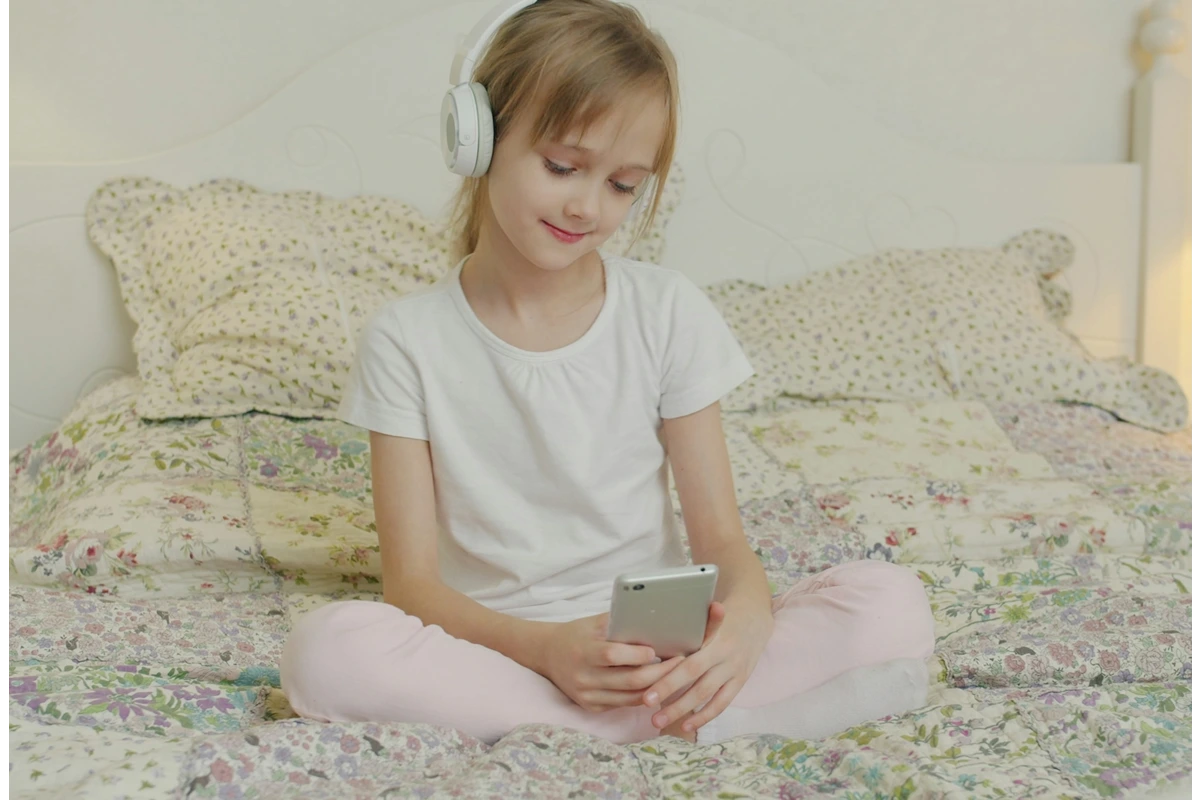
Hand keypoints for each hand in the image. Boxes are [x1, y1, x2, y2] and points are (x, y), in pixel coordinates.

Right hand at [538, 613, 684, 711]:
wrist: (548, 654)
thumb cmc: (578, 634)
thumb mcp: (594, 623)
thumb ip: (620, 623)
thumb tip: (654, 620)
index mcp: (583, 651)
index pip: (614, 655)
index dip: (638, 655)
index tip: (658, 650)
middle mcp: (584, 677)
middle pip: (629, 680)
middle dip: (659, 673)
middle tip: (679, 663)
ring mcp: (587, 696)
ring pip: (631, 697)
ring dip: (656, 687)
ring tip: (674, 675)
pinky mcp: (590, 707)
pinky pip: (623, 704)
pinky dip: (642, 696)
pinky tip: (656, 686)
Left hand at [642, 601, 771, 733]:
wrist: (756, 616)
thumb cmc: (722, 615)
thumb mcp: (706, 617)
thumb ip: (686, 630)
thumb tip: (652, 644)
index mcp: (714, 637)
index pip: (688, 663)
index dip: (668, 680)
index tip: (647, 693)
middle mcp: (725, 655)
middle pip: (695, 679)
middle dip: (669, 694)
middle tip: (646, 705)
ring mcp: (735, 670)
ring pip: (706, 694)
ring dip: (682, 710)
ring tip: (658, 722)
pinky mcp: (741, 681)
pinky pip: (722, 703)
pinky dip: (704, 716)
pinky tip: (686, 726)